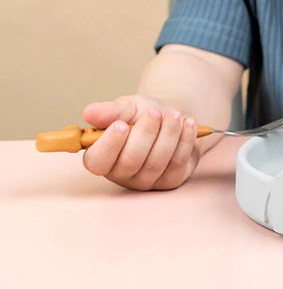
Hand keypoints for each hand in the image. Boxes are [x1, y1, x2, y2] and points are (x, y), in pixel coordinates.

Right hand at [81, 95, 199, 190]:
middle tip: (155, 112)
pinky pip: (177, 163)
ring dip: (168, 134)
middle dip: (145, 133)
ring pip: (156, 162)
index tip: (121, 125)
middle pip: (130, 162)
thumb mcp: (127, 108)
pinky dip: (184, 140)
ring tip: (175, 114)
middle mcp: (122, 173)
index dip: (108, 145)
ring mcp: (147, 180)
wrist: (172, 117)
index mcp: (104, 156)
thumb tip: (88, 113)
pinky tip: (188, 123)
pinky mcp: (170, 180)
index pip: (97, 162)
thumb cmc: (143, 115)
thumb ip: (109, 111)